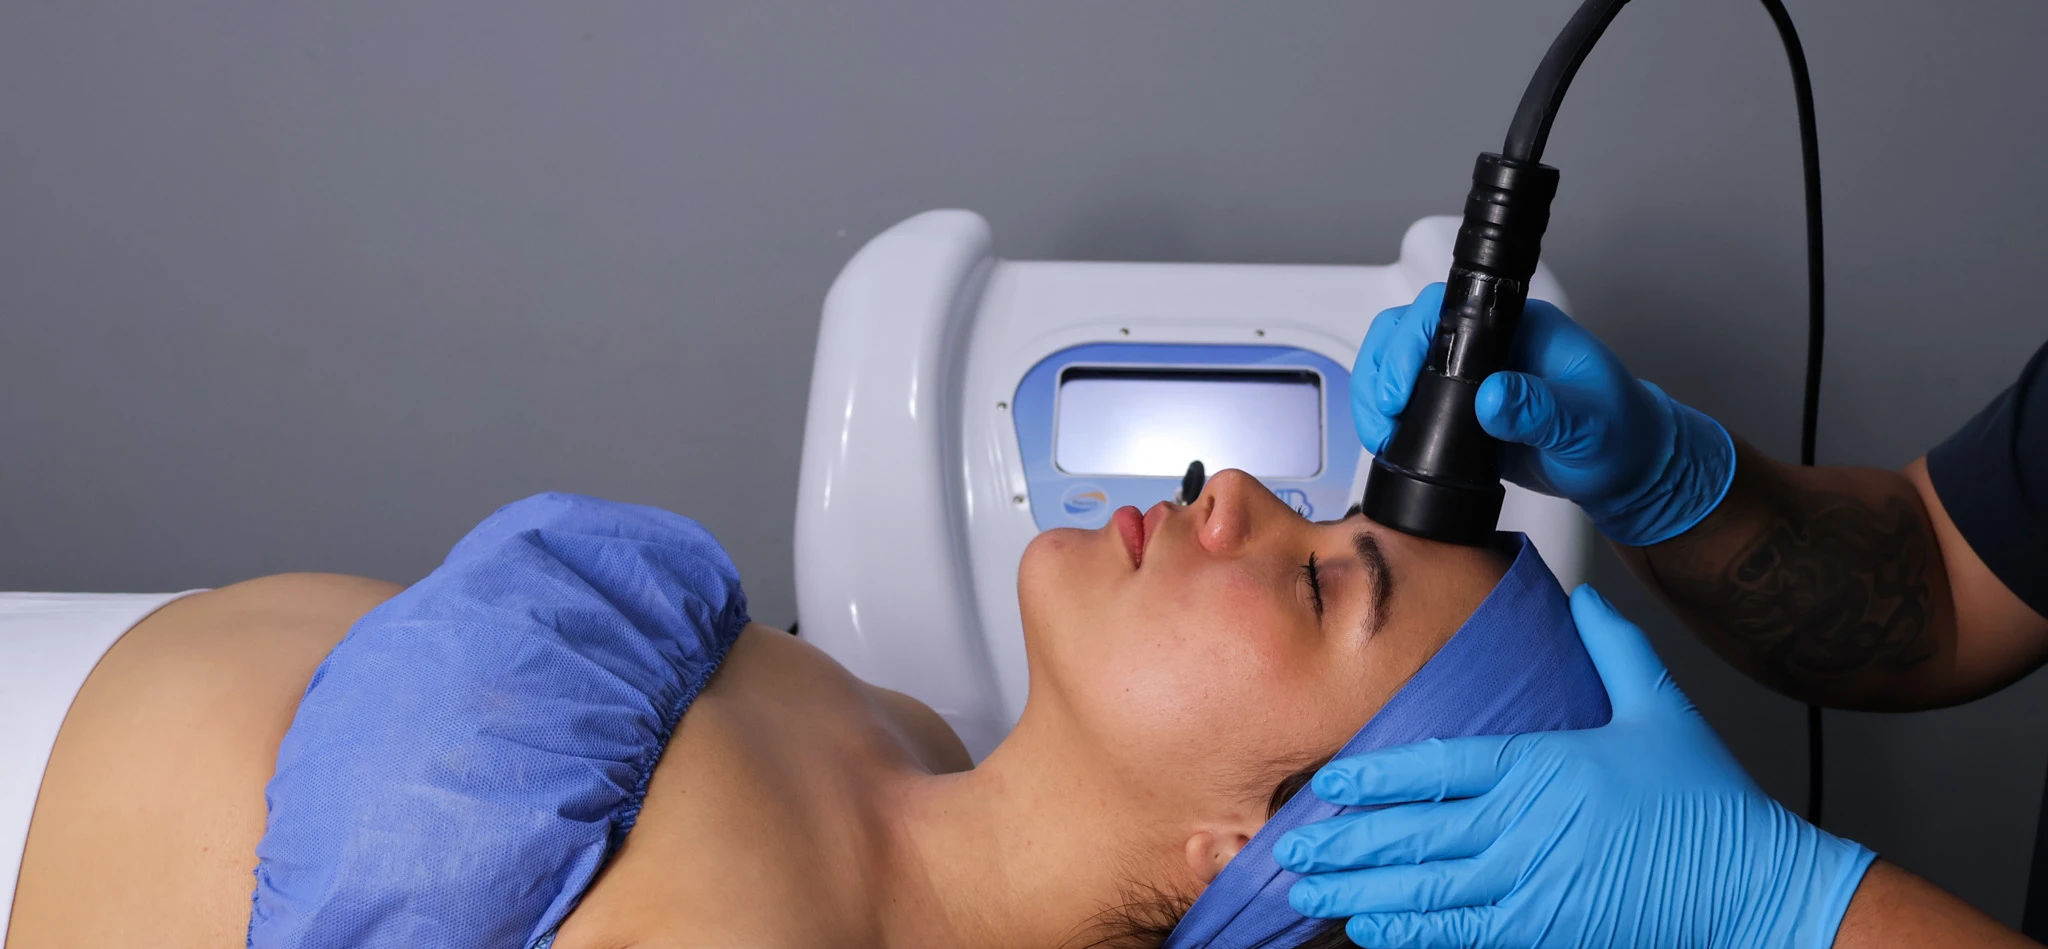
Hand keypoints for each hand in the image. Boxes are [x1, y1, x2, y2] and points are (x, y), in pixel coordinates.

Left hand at [1273, 585, 1875, 948]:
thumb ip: (1615, 647)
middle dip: (1344, 839)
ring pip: (1424, 886)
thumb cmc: (1709, 806)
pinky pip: (1462, 932)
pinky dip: (1411, 929)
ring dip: (1359, 886)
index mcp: (1543, 767)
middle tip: (1289, 844)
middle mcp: (1525, 826)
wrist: (1756, 887)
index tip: (1328, 781)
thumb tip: (1587, 595)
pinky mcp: (1545, 928)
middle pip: (1413, 831)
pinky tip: (1368, 927)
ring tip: (1306, 887)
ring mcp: (1531, 884)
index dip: (1376, 775)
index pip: (1438, 766)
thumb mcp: (1660, 708)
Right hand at [1352, 284, 1735, 545]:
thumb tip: (1492, 398)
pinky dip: (1390, 418)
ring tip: (1382, 432)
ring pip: (1402, 363)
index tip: (1402, 387)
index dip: (1412, 340)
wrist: (1626, 471)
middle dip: (1383, 368)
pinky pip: (1412, 401)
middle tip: (1385, 414)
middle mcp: (1490, 344)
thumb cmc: (1621, 436)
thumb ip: (1542, 410)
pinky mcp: (1461, 409)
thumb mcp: (1587, 424)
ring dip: (1379, 392)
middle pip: (1410, 330)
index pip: (1448, 309)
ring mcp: (1471, 375)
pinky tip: (1390, 441)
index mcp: (1520, 327)